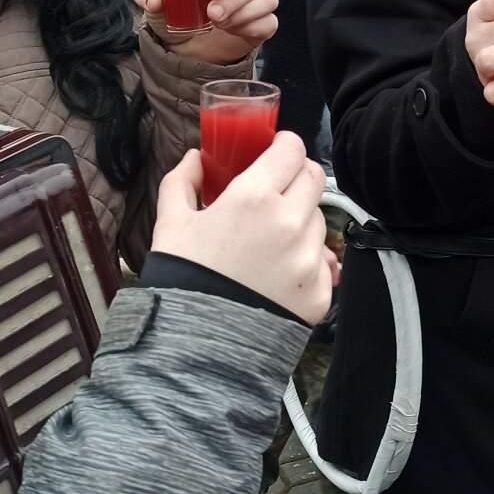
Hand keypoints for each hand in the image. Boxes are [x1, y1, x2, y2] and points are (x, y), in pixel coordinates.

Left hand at [135, 0, 278, 63]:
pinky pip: (270, 22)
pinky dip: (255, 27)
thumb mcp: (155, 3)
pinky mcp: (261, 24)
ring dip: (246, 12)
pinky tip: (235, 33)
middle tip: (214, 15)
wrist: (184, 47)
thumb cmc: (174, 15)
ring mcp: (253, 2)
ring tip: (221, 26)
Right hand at [149, 133, 333, 323]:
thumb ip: (183, 181)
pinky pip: (323, 263)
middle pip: (313, 178)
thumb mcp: (170, 224)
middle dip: (296, 177)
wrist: (194, 347)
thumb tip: (196, 157)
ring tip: (269, 240)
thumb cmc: (181, 278)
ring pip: (318, 220)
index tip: (275, 152)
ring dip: (300, 220)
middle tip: (277, 189)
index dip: (285, 146)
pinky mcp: (319, 292)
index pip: (292, 150)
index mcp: (254, 198)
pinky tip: (278, 273)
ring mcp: (309, 260)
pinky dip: (306, 261)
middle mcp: (290, 223)